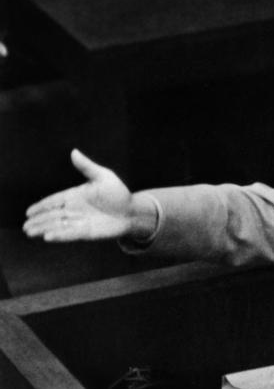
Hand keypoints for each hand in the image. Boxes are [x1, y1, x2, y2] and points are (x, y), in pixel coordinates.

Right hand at [24, 149, 149, 241]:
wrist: (134, 211)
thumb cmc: (119, 193)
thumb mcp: (104, 177)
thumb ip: (87, 167)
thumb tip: (74, 151)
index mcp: (75, 196)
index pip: (53, 201)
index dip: (41, 206)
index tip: (29, 212)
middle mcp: (74, 210)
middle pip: (52, 215)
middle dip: (38, 220)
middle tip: (25, 226)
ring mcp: (80, 221)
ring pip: (58, 225)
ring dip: (44, 228)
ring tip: (30, 233)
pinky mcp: (88, 232)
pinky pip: (71, 233)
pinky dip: (60, 235)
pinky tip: (48, 237)